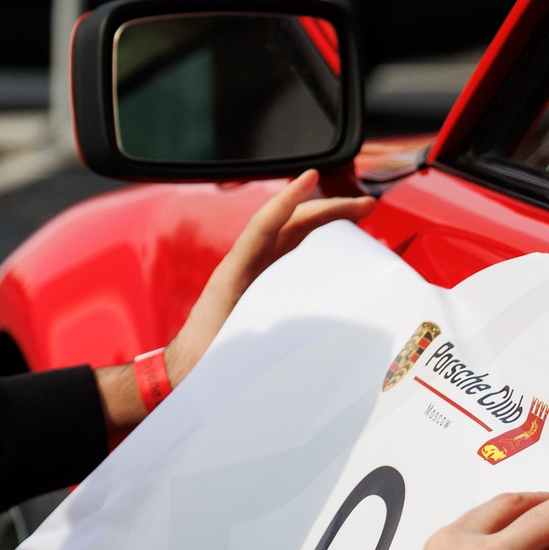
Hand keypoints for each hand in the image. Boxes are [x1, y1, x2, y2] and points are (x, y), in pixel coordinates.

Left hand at [94, 170, 375, 431]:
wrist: (183, 373)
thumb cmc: (202, 363)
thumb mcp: (230, 349)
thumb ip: (256, 337)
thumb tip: (297, 336)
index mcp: (233, 274)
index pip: (264, 226)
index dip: (287, 200)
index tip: (311, 176)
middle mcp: (244, 266)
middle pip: (288, 224)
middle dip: (326, 209)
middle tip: (366, 207)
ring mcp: (252, 273)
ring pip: (291, 235)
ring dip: (323, 221)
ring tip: (358, 215)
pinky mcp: (258, 284)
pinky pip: (289, 253)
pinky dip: (313, 241)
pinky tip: (335, 243)